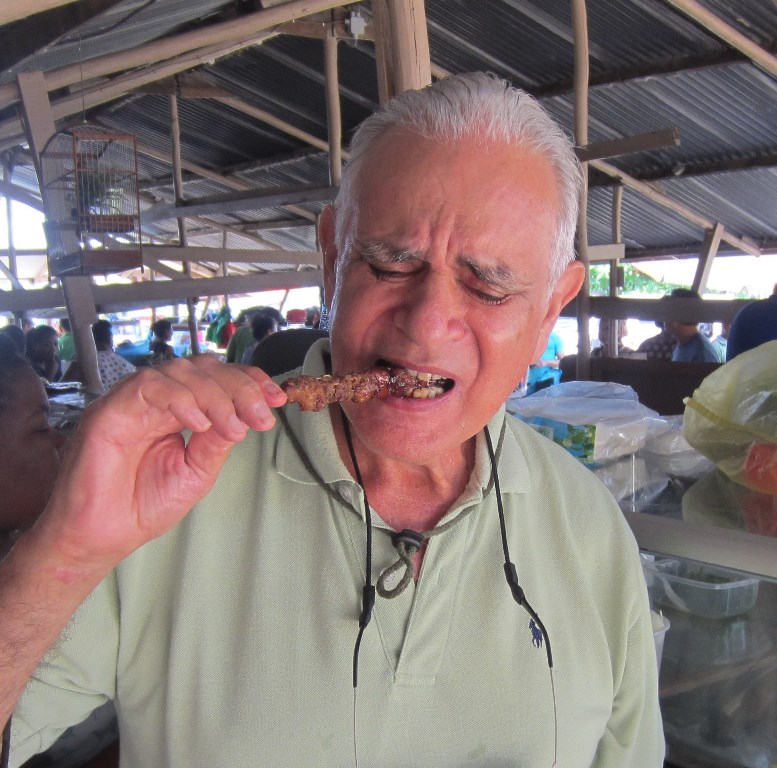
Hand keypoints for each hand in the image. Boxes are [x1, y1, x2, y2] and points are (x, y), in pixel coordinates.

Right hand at [33, 355, 286, 570]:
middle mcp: (157, 400)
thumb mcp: (198, 471)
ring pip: (181, 371)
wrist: (102, 536)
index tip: (276, 399)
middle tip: (260, 414)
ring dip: (216, 394)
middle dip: (240, 387)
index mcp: (178, 411)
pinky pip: (149, 386)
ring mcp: (133, 401)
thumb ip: (218, 441)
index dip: (249, 381)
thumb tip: (244, 416)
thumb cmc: (141, 505)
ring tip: (231, 426)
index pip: (217, 379)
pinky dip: (181, 398)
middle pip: (204, 368)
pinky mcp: (111, 409)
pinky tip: (199, 423)